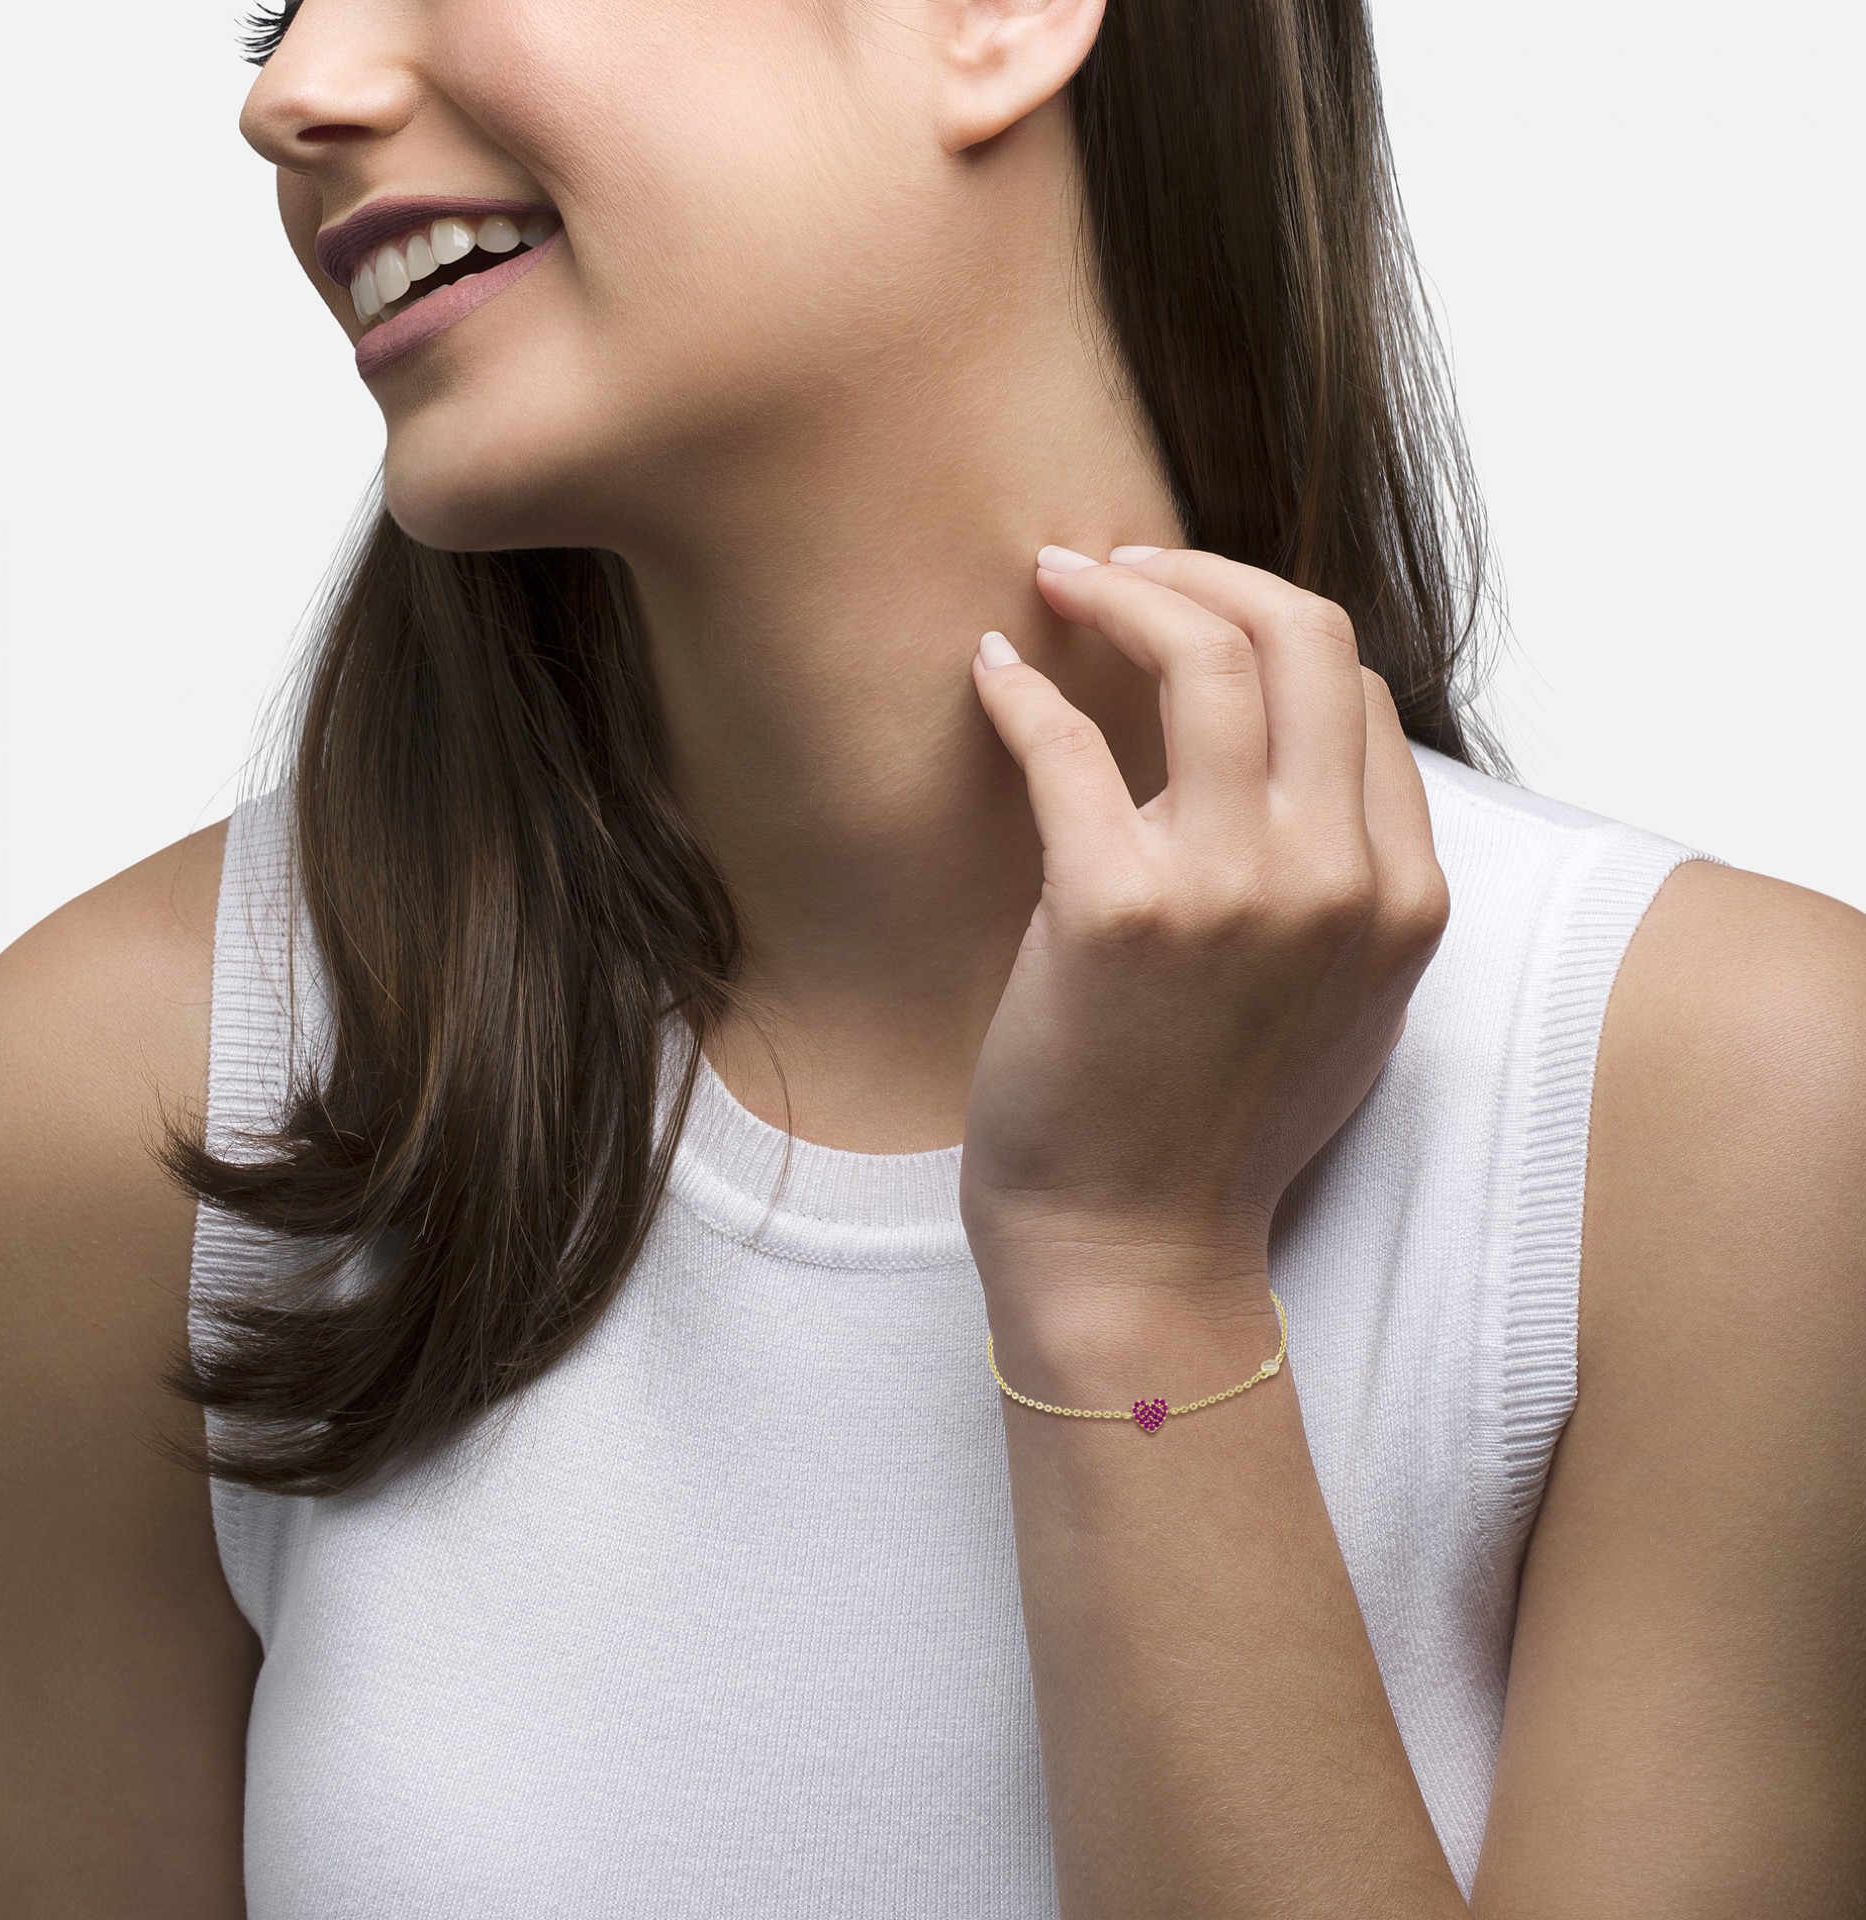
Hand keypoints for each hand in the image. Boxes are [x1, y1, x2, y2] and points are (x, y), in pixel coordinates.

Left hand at [960, 544, 1449, 1315]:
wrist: (1132, 1245)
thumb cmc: (1214, 1125)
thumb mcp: (1339, 1004)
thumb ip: (1346, 879)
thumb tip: (1298, 761)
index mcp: (1406, 894)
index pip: (1356, 688)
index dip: (1267, 624)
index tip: (1187, 613)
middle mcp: (1342, 878)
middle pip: (1304, 635)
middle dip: (1205, 570)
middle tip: (1118, 561)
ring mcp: (1238, 890)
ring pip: (1208, 655)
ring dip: (1124, 588)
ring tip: (1058, 577)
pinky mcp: (1118, 908)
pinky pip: (1070, 743)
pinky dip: (1020, 690)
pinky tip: (990, 673)